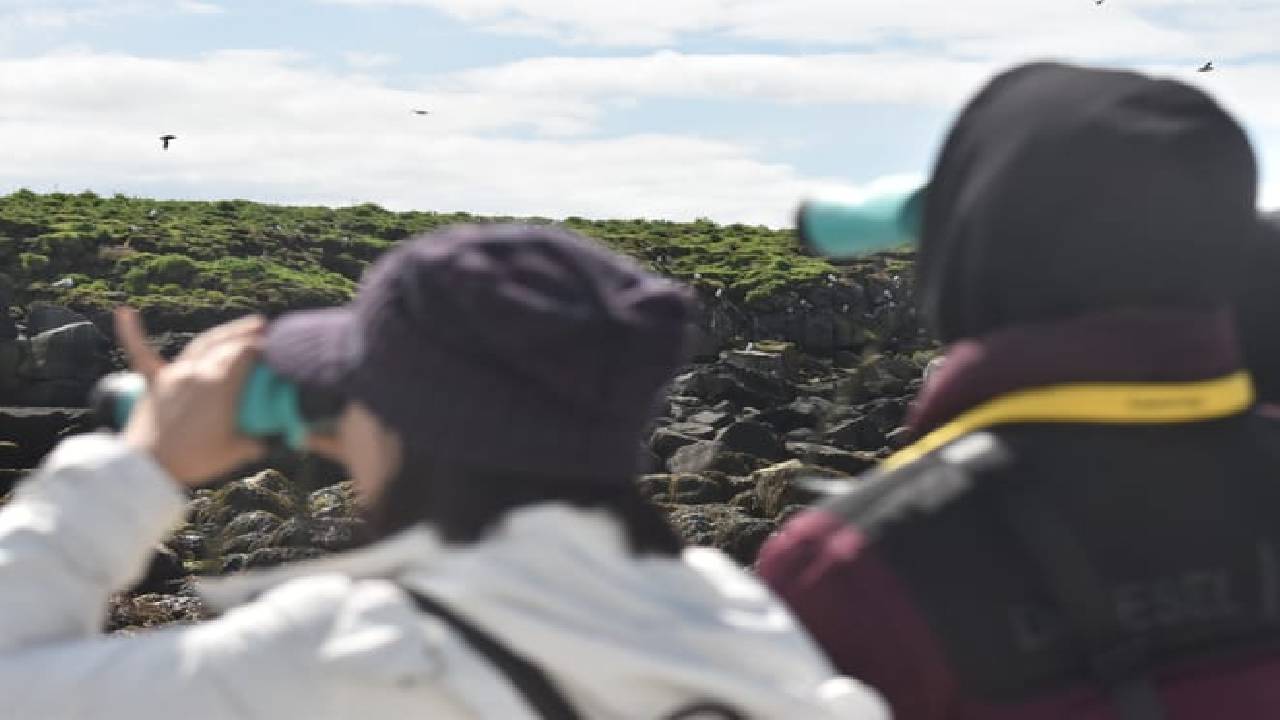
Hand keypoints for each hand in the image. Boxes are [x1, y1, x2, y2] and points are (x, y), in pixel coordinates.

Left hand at [114, 307, 267, 486]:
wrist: (150, 467)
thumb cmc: (195, 460)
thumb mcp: (237, 451)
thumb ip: (259, 439)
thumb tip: (278, 435)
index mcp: (220, 385)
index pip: (247, 353)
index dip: (264, 347)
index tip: (277, 349)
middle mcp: (198, 372)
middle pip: (228, 344)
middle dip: (249, 335)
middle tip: (265, 330)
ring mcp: (174, 375)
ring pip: (203, 343)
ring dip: (225, 331)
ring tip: (244, 325)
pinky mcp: (153, 382)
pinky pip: (140, 352)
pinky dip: (132, 331)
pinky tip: (124, 312)